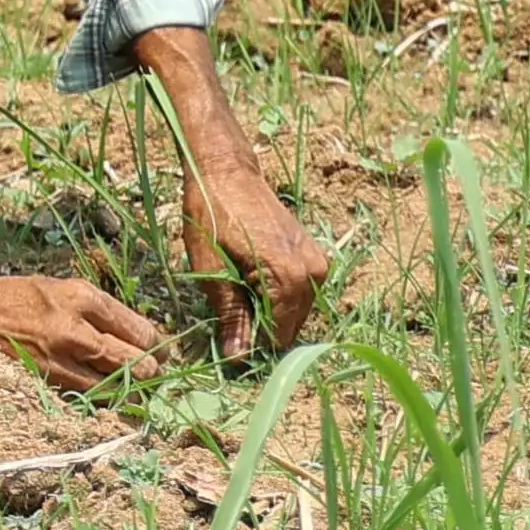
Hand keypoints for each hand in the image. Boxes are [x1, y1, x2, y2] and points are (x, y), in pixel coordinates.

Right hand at [0, 271, 168, 388]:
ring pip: (116, 388)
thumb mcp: (67, 289)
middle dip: (149, 371)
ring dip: (129, 390)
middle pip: (135, 364)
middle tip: (151, 372)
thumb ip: (104, 312)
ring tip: (131, 385)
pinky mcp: (48, 381)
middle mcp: (75, 330)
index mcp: (83, 299)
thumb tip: (144, 339)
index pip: (141, 332)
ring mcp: (61, 360)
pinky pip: (90, 396)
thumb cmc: (25, 297)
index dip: (158, 346)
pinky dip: (103, 397)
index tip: (162, 351)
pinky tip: (104, 391)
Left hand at [180, 156, 330, 354]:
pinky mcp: (315, 256)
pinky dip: (277, 295)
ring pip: (296, 311)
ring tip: (239, 287)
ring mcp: (319, 264)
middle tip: (230, 306)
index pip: (280, 336)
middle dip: (261, 325)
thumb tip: (238, 358)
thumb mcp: (210, 269)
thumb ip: (230, 315)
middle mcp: (314, 273)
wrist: (227, 172)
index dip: (253, 341)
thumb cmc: (212, 214)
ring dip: (269, 310)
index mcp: (290, 276)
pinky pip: (299, 293)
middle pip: (291, 325)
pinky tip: (252, 278)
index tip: (229, 333)